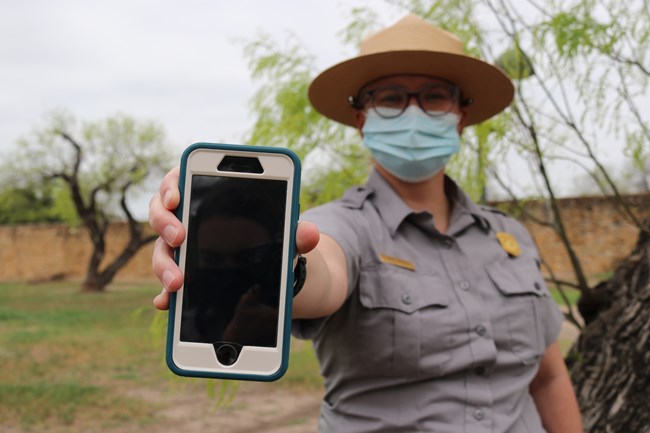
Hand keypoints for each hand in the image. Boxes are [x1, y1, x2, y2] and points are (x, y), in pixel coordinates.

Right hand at [148, 166, 319, 309]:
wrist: (269, 265)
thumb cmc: (270, 235)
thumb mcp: (283, 232)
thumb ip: (294, 232)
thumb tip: (310, 234)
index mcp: (206, 194)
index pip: (179, 178)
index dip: (172, 185)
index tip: (177, 197)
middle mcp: (184, 218)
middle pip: (161, 213)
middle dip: (166, 224)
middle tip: (180, 237)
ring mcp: (178, 247)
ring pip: (161, 250)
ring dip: (164, 265)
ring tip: (178, 282)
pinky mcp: (181, 274)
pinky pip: (167, 283)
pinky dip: (165, 294)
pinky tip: (167, 304)